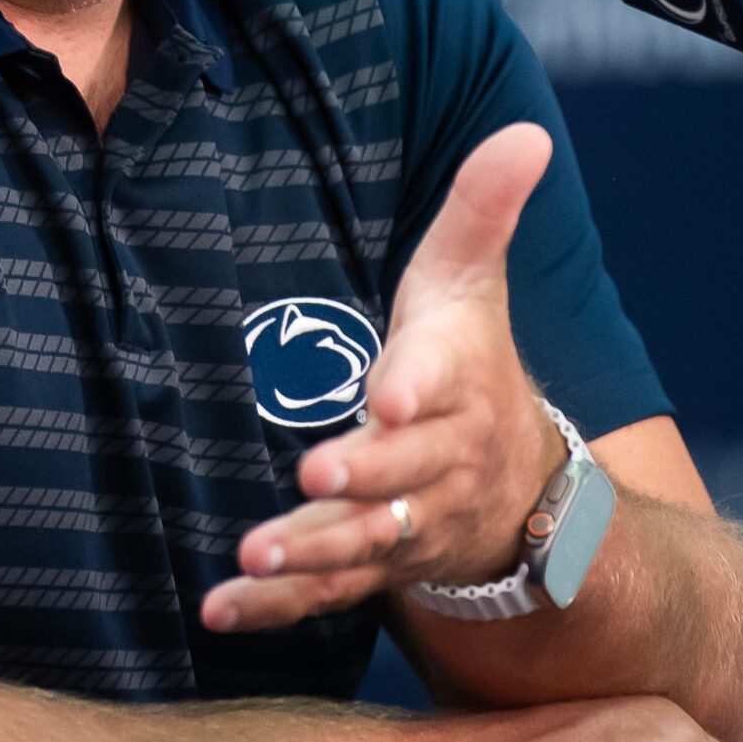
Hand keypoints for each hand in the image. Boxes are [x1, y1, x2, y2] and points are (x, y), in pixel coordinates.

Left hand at [202, 122, 565, 631]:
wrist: (521, 487)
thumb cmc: (471, 362)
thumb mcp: (472, 281)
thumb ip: (482, 209)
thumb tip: (524, 132)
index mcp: (456, 382)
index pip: (440, 383)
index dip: (416, 389)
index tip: (388, 394)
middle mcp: (438, 461)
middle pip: (404, 473)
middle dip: (362, 478)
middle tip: (314, 475)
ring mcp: (408, 522)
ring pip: (365, 543)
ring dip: (311, 552)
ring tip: (255, 555)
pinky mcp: (374, 566)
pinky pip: (328, 593)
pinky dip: (276, 607)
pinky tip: (218, 609)